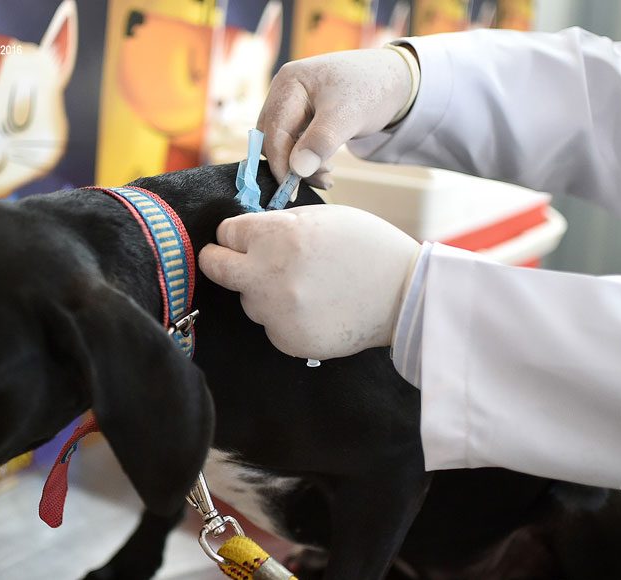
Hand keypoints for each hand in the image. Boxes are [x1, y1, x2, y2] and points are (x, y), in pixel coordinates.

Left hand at [199, 205, 420, 359]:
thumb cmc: (367, 247)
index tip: (241, 239)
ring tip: (304, 287)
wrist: (405, 295)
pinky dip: (284, 319)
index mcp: (277, 236)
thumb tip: (247, 232)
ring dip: (262, 292)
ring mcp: (276, 312)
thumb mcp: (323, 217)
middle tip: (228, 261)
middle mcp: (268, 275)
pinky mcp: (287, 341)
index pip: (226, 232)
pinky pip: (270, 326)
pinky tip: (314, 309)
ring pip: (247, 300)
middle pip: (215, 268)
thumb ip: (280, 223)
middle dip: (219, 261)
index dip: (235, 234)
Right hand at [257, 48, 416, 187]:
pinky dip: (307, 160)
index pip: (273, 132)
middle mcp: (283, 91)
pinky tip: (326, 168)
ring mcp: (290, 103)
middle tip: (322, 178)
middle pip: (272, 139)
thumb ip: (320, 141)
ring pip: (281, 145)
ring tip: (328, 174)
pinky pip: (293, 143)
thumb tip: (296, 171)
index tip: (292, 189)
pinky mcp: (300, 116)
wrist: (393, 79)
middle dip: (291, 165)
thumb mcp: (348, 116)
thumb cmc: (372, 90)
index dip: (280, 164)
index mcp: (289, 83)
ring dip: (300, 165)